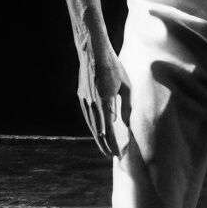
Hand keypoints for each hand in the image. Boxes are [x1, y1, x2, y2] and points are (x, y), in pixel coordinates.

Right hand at [75, 38, 130, 159]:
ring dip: (98, 137)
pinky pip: (87, 115)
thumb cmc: (114, 67)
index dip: (113, 142)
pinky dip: (92, 125)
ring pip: (91, 124)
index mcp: (105, 100)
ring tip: (104, 148)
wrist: (93, 52)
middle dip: (105, 144)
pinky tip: (97, 131)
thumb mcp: (126, 85)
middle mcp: (92, 103)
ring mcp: (84, 99)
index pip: (109, 129)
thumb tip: (126, 123)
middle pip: (98, 130)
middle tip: (111, 155)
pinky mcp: (81, 96)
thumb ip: (126, 105)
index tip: (117, 153)